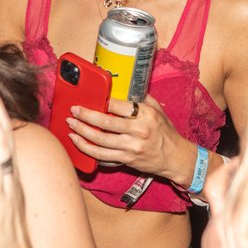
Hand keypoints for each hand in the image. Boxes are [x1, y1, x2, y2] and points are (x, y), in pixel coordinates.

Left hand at [66, 95, 191, 185]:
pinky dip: (87, 149)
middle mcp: (138, 131)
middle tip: (74, 110)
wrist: (175, 158)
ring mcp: (131, 147)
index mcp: (146, 115)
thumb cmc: (166, 133)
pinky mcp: (126, 160)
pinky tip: (78, 142)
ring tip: (71, 125)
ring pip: (100, 140)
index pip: (119, 105)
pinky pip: (101, 155)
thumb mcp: (158, 112)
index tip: (91, 98)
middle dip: (85, 116)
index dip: (102, 101)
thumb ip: (143, 100)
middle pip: (105, 122)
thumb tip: (127, 87)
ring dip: (82, 132)